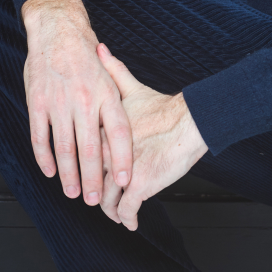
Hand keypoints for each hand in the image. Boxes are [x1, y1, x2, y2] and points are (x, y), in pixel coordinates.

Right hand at [21, 0, 131, 205]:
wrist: (57, 28)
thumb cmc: (85, 54)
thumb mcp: (108, 75)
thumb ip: (114, 103)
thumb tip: (123, 138)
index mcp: (107, 93)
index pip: (120, 133)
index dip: (123, 159)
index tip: (127, 181)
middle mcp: (85, 100)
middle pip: (92, 148)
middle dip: (94, 178)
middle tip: (94, 200)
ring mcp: (59, 102)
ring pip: (65, 148)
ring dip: (69, 174)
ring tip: (73, 193)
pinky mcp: (37, 102)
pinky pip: (40, 137)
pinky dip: (44, 158)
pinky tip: (50, 172)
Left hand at [96, 43, 207, 230]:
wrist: (188, 121)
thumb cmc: (163, 107)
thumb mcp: (131, 87)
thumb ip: (112, 70)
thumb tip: (99, 47)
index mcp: (102, 132)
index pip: (83, 154)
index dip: (82, 166)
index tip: (82, 174)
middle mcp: (107, 153)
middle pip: (90, 180)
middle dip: (90, 193)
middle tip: (91, 199)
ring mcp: (122, 171)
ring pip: (105, 200)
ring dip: (108, 210)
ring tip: (112, 213)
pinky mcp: (139, 186)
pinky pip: (126, 210)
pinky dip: (127, 219)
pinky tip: (130, 224)